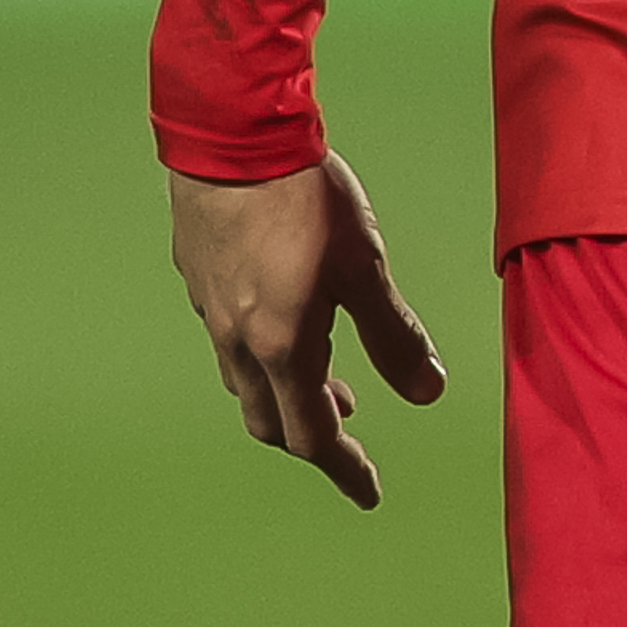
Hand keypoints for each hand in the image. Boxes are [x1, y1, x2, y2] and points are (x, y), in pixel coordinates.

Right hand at [166, 150, 445, 510]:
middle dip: (312, 436)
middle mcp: (237, 340)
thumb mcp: (364, 267)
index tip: (368, 490)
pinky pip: (230, 339)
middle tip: (349, 432)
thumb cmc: (302, 196)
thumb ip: (394, 334)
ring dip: (288, 393)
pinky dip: (264, 355)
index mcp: (280, 347)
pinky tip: (286, 323)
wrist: (231, 135)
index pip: (312, 435)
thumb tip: (427, 390)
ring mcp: (212, 310)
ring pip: (247, 381)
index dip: (344, 466)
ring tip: (329, 383)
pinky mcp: (199, 276)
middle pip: (271, 418)